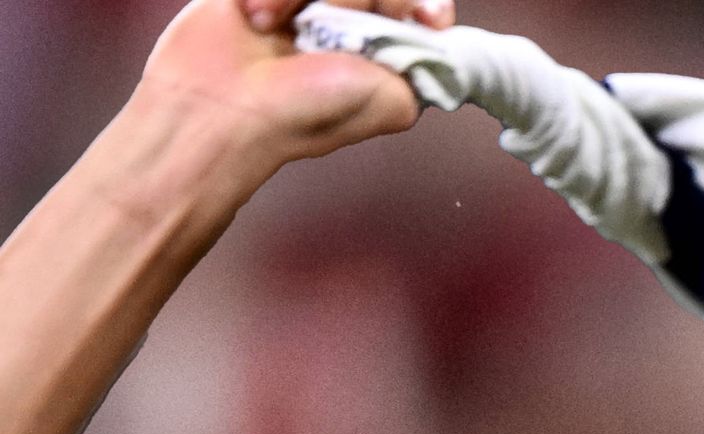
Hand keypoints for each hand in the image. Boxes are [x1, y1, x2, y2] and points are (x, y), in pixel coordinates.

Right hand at [137, 0, 442, 174]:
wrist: (224, 102)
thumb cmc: (303, 112)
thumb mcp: (394, 101)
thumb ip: (427, 66)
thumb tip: (440, 33)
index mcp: (386, 47)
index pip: (422, 4)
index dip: (425, 5)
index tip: (427, 17)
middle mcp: (350, 16)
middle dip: (361, 0)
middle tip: (333, 31)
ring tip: (281, 30)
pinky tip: (256, 16)